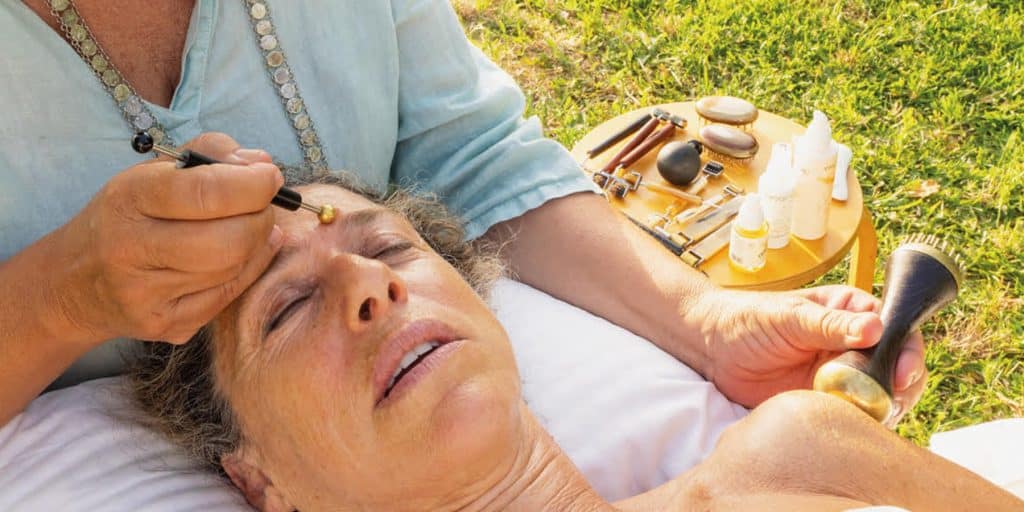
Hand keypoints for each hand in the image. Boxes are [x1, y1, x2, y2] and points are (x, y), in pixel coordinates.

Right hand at [51, 133, 283, 343]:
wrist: (75, 284)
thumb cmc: (128, 217)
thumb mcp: (153, 173)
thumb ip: (210, 155)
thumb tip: (262, 162)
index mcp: (129, 198)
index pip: (206, 192)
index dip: (252, 185)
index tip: (270, 176)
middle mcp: (130, 248)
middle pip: (229, 240)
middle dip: (261, 219)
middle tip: (263, 207)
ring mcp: (145, 294)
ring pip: (233, 270)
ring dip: (257, 245)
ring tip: (250, 228)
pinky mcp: (162, 325)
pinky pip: (227, 297)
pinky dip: (247, 271)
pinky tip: (243, 256)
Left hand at [695, 285, 926, 420]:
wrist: (712, 347)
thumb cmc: (749, 319)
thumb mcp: (788, 317)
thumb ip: (829, 324)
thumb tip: (876, 327)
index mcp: (852, 312)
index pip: (897, 329)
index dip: (906, 352)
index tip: (900, 373)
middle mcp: (856, 344)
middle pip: (898, 368)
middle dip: (900, 387)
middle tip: (886, 402)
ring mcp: (844, 375)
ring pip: (882, 396)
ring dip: (881, 408)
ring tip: (863, 414)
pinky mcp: (828, 402)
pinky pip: (855, 416)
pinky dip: (858, 424)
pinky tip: (846, 425)